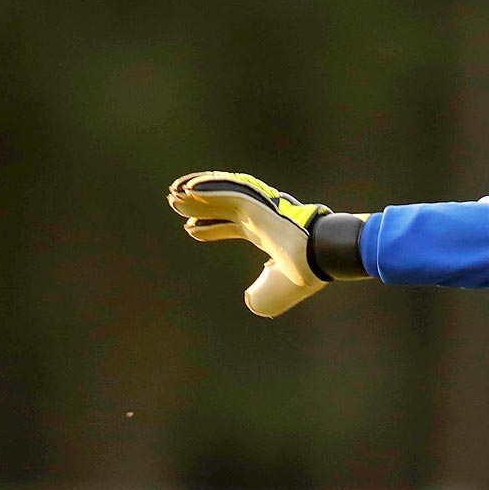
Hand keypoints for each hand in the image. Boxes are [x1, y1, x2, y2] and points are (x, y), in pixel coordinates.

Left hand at [167, 171, 330, 316]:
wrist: (315, 261)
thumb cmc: (300, 277)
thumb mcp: (273, 295)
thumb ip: (259, 298)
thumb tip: (249, 301)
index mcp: (264, 234)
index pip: (231, 226)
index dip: (209, 227)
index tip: (190, 229)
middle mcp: (259, 218)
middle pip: (221, 207)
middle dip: (198, 206)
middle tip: (174, 204)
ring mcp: (257, 207)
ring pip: (220, 194)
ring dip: (196, 193)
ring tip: (173, 193)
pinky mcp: (255, 202)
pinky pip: (226, 190)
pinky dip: (207, 189)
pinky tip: (187, 190)